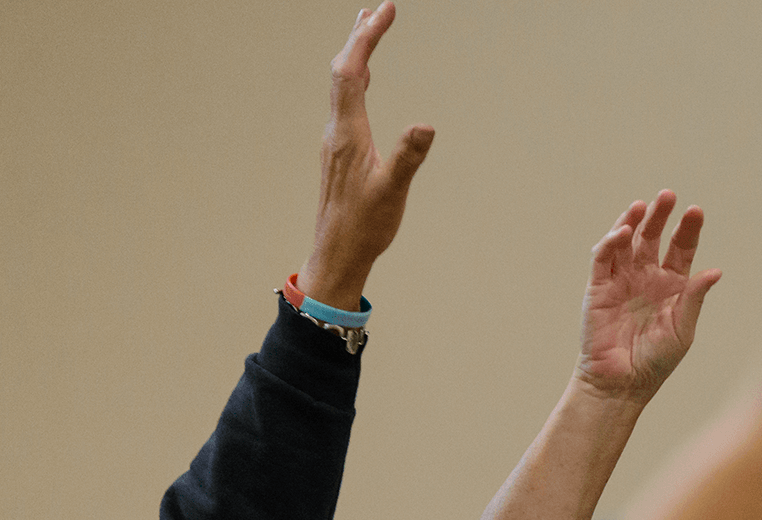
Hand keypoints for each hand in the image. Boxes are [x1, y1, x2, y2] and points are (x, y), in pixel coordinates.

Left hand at [296, 2, 434, 311]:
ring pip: (343, 83)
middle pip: (343, 69)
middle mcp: (337, 129)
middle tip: (379, 9)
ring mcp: (336, 139)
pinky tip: (363, 79)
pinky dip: (356, 77)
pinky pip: (346, 100)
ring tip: (367, 30)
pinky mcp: (340, 150)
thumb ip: (408, 156)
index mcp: (348, 133)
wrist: (336, 253)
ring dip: (356, 53)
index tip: (385, 12)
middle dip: (361, 36)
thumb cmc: (365, 226)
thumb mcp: (392, 191)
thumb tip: (426, 125)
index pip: (352, 71)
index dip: (367, 38)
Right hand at [576, 191, 722, 403]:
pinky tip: (624, 231)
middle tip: (668, 195)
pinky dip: (611, 241)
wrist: (622, 383)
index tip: (695, 211)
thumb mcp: (683, 328)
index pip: (680, 248)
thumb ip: (695, 298)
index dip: (687, 229)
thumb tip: (716, 271)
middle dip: (660, 215)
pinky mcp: (598, 287)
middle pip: (653, 236)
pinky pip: (603, 257)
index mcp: (672, 285)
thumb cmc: (656, 361)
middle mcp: (646, 277)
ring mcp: (621, 280)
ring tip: (643, 205)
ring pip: (626, 241)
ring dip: (633, 220)